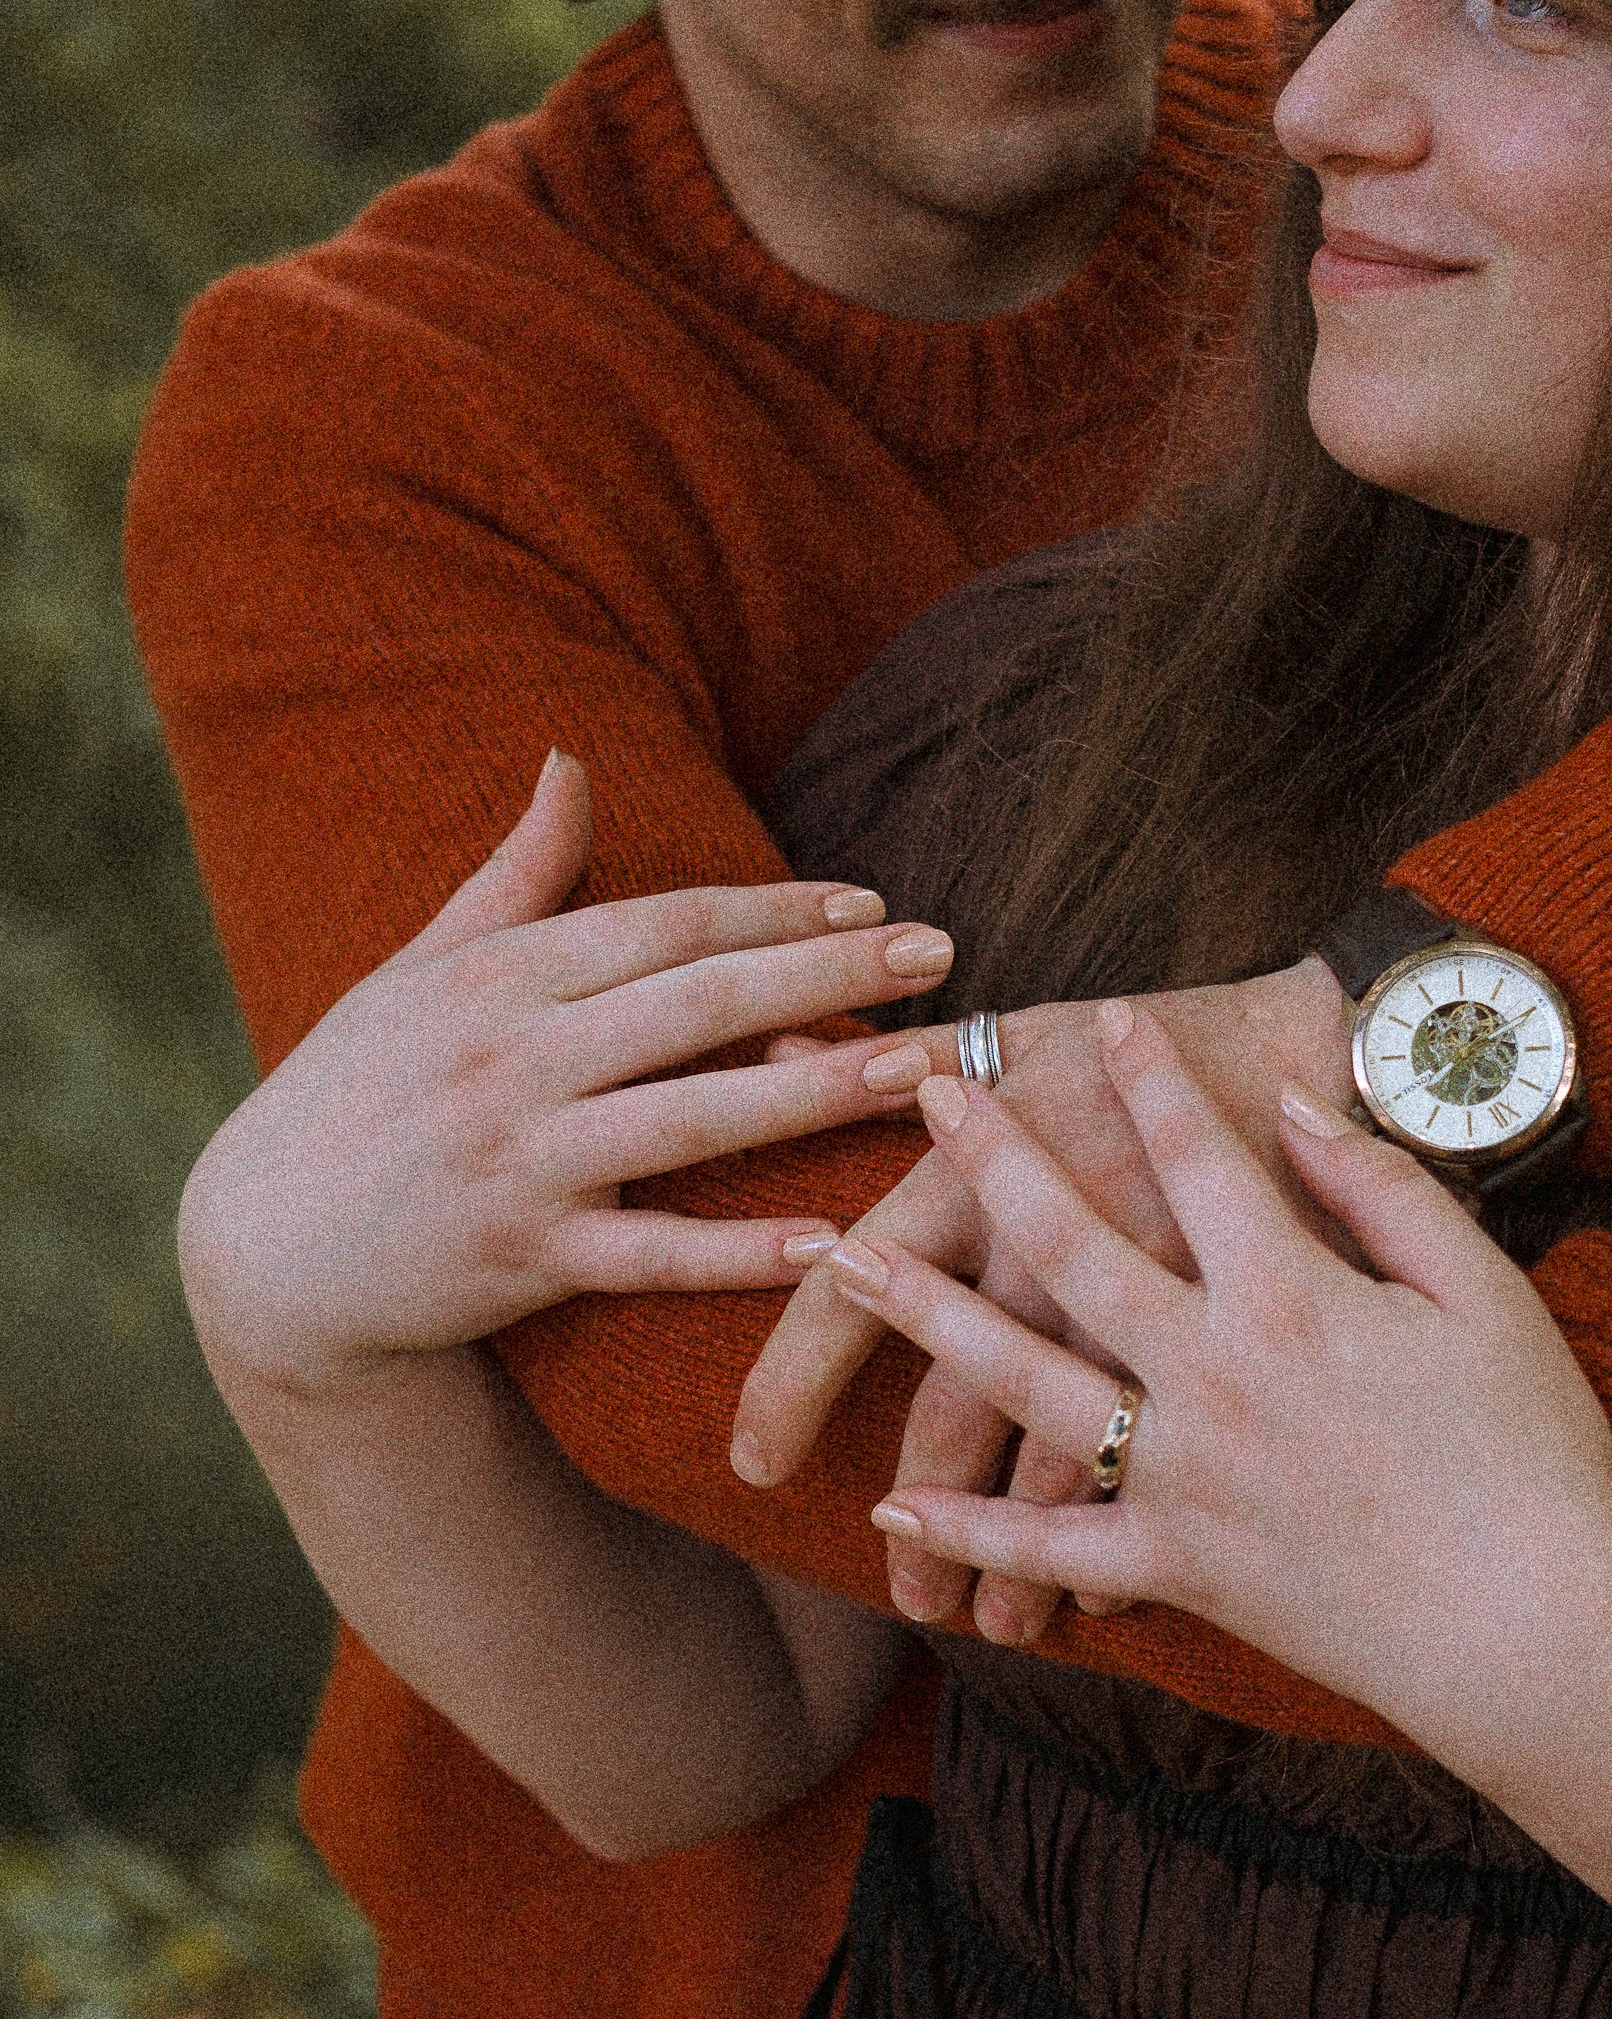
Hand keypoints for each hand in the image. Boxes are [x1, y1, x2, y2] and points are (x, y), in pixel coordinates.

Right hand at [177, 751, 953, 1396]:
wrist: (264, 1253)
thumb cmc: (356, 1095)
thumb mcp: (419, 971)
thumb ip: (514, 874)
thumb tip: (570, 758)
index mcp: (499, 977)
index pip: (664, 926)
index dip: (775, 912)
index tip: (874, 904)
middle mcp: (513, 1059)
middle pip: (697, 1003)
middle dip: (828, 976)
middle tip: (940, 956)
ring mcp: (520, 1161)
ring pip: (693, 1119)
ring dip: (816, 1094)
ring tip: (920, 1074)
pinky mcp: (525, 1260)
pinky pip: (650, 1254)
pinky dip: (737, 1250)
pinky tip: (828, 1241)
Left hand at [803, 1001, 1611, 1755]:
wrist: (1532, 1626)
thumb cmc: (1533, 1452)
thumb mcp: (1482, 1291)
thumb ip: (1383, 1191)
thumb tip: (1293, 1111)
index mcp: (1290, 1293)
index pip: (1199, 1154)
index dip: (1154, 1074)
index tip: (1108, 1011)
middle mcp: (1210, 1373)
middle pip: (1067, 1246)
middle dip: (992, 1160)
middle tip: (928, 1098)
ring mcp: (1181, 1474)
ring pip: (1021, 1384)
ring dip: (924, 1320)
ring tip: (845, 1267)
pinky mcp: (1179, 1564)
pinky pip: (1053, 1544)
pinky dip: (972, 1528)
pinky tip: (897, 1504)